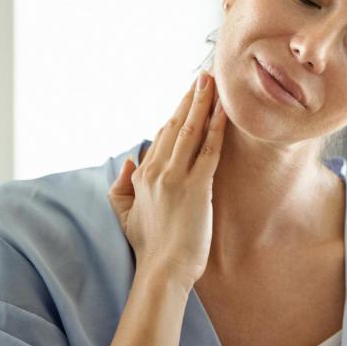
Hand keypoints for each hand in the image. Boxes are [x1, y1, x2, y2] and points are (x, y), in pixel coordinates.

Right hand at [107, 71, 226, 286]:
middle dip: (190, 98)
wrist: (163, 269)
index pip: (162, 135)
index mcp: (143, 175)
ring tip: (212, 81)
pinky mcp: (197, 188)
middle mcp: (157, 171)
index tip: (189, 94)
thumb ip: (122, 185)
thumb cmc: (150, 246)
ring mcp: (176, 178)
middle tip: (204, 76)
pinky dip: (216, 128)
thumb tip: (130, 159)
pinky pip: (208, 150)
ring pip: (190, 131)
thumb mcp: (125, 213)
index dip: (177, 113)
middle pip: (175, 126)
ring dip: (202, 103)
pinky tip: (224, 110)